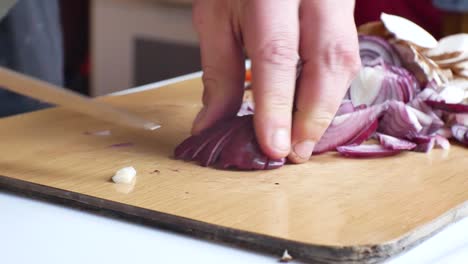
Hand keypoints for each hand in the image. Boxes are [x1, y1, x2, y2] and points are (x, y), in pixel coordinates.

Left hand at [191, 0, 360, 162]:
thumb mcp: (216, 19)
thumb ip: (219, 73)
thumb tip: (212, 125)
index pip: (277, 53)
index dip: (276, 105)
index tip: (274, 146)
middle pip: (327, 58)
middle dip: (314, 115)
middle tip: (296, 153)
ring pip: (345, 59)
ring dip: (326, 107)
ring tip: (304, 138)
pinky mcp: (347, 11)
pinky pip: (348, 55)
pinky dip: (331, 90)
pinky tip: (313, 110)